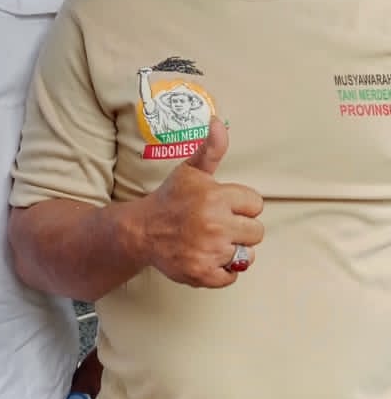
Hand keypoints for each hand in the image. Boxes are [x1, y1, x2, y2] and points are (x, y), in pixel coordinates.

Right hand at [146, 117, 263, 289]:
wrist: (141, 231)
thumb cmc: (170, 200)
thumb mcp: (191, 171)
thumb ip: (211, 149)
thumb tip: (219, 122)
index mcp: (215, 197)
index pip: (256, 204)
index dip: (241, 205)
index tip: (224, 206)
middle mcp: (215, 224)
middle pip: (256, 232)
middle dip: (240, 228)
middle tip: (218, 226)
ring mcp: (209, 251)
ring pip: (246, 255)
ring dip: (232, 250)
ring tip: (213, 242)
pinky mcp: (202, 274)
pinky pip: (232, 276)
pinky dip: (223, 271)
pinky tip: (208, 258)